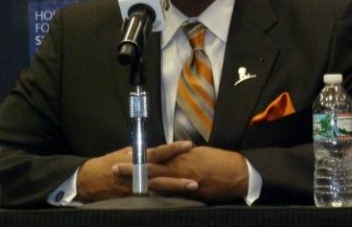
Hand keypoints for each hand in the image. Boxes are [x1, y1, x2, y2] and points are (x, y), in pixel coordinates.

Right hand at [77, 142, 194, 201]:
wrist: (89, 180)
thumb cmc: (107, 164)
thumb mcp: (123, 152)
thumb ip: (140, 152)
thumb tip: (155, 149)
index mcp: (136, 158)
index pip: (158, 153)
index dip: (173, 149)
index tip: (188, 145)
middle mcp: (137, 174)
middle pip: (161, 175)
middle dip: (179, 178)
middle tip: (196, 179)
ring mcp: (135, 188)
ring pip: (158, 190)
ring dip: (175, 191)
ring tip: (191, 191)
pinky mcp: (131, 200)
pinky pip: (150, 201)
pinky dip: (163, 201)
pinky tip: (177, 202)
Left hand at [115, 145, 248, 202]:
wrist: (237, 172)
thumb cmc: (219, 161)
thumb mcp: (199, 154)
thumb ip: (183, 156)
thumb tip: (173, 156)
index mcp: (181, 154)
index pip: (156, 154)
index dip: (140, 155)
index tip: (125, 154)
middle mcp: (179, 164)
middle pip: (150, 165)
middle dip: (132, 167)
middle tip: (114, 167)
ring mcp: (183, 178)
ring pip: (156, 179)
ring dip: (138, 180)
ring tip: (123, 181)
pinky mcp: (189, 190)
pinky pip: (170, 192)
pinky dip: (156, 193)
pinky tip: (144, 196)